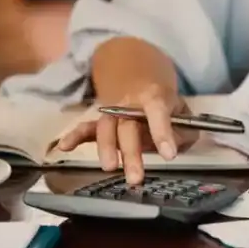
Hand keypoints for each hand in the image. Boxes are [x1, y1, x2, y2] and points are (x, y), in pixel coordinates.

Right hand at [56, 83, 198, 183]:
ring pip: (106, 128)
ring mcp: (113, 111)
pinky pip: (87, 127)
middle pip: (128, 126)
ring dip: (106, 148)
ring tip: (109, 168)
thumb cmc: (164, 99)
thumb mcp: (183, 109)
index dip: (162, 132)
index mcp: (154, 96)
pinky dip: (74, 135)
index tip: (169, 154)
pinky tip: (64, 146)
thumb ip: (184, 129)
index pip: (158, 112)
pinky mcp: (101, 119)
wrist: (139, 71)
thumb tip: (176, 146)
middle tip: (135, 177)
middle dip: (131, 152)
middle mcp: (130, 102)